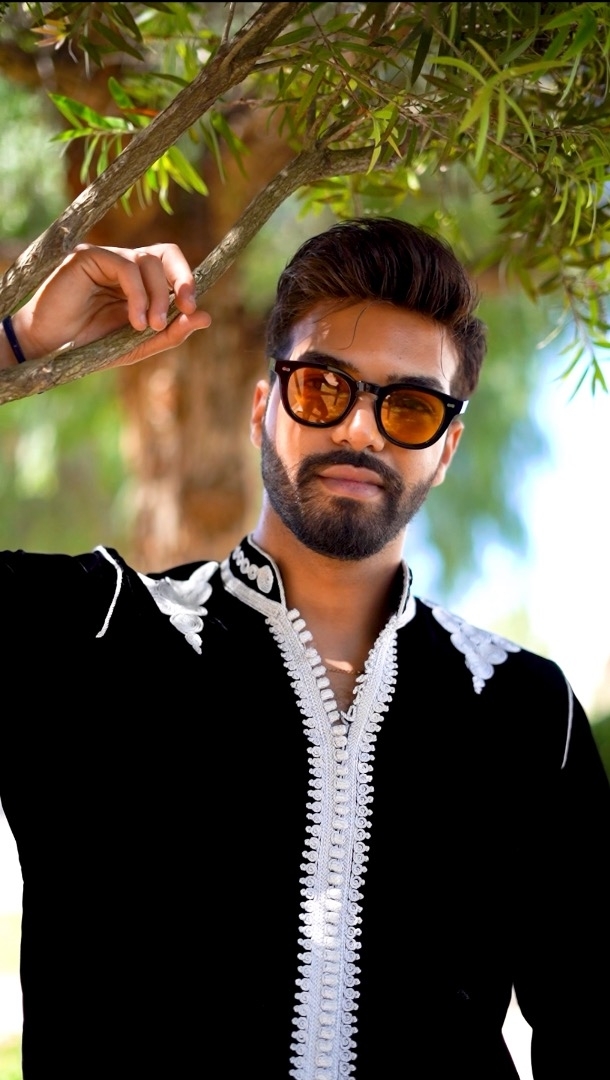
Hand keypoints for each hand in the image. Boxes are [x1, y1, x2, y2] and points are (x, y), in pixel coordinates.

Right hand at [3, 243, 210, 367]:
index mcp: (141, 282)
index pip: (171, 266)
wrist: (52, 349)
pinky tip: (134, 320)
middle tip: (187, 308)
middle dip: (182, 279)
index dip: (187, 281)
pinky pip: (125, 266)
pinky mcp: (88, 256)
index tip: (193, 309)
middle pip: (166, 253)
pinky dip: (137, 294)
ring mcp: (107, 258)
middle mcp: (126, 265)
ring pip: (147, 261)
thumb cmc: (92, 346)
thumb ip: (171, 333)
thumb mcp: (138, 345)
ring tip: (148, 326)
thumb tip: (206, 317)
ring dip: (156, 297)